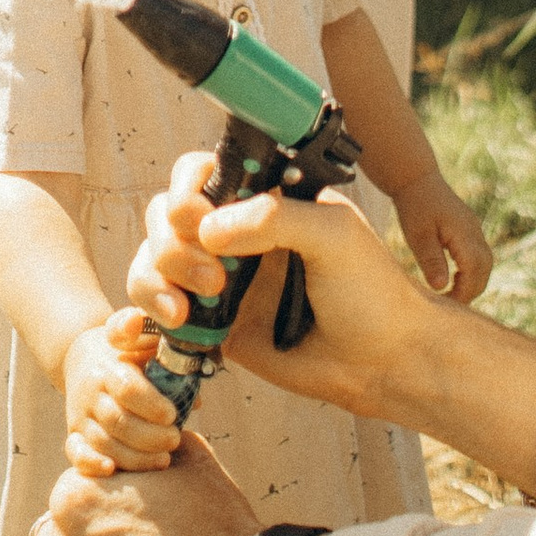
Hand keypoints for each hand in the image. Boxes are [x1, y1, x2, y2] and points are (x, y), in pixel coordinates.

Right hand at [62, 311, 181, 479]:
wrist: (83, 356)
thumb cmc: (127, 354)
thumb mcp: (146, 348)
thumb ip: (171, 368)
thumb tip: (197, 402)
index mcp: (110, 368)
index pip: (128, 389)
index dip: (152, 405)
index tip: (172, 415)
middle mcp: (91, 393)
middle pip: (118, 421)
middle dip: (150, 437)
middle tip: (175, 440)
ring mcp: (81, 416)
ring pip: (104, 443)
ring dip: (135, 457)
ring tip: (163, 459)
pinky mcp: (73, 434)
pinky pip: (76, 453)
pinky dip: (91, 464)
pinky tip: (112, 470)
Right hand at [127, 157, 439, 418]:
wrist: (383, 362)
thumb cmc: (370, 289)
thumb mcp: (334, 233)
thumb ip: (274, 219)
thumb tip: (206, 230)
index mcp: (265, 198)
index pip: (201, 173)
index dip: (187, 188)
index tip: (201, 216)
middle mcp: (236, 233)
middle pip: (165, 215)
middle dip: (172, 240)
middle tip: (214, 275)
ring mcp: (221, 279)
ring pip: (153, 259)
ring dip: (157, 275)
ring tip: (193, 304)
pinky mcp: (214, 325)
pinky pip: (161, 309)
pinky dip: (152, 308)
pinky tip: (177, 320)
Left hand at [388, 167, 491, 301]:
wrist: (416, 178)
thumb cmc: (414, 206)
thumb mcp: (418, 235)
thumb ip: (431, 260)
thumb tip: (442, 287)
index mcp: (464, 232)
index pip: (474, 270)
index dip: (464, 292)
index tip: (447, 307)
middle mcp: (474, 231)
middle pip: (484, 269)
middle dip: (471, 291)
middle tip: (450, 308)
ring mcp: (474, 228)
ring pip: (484, 263)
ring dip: (472, 282)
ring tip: (452, 296)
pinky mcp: (469, 228)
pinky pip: (478, 255)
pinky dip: (471, 271)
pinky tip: (454, 278)